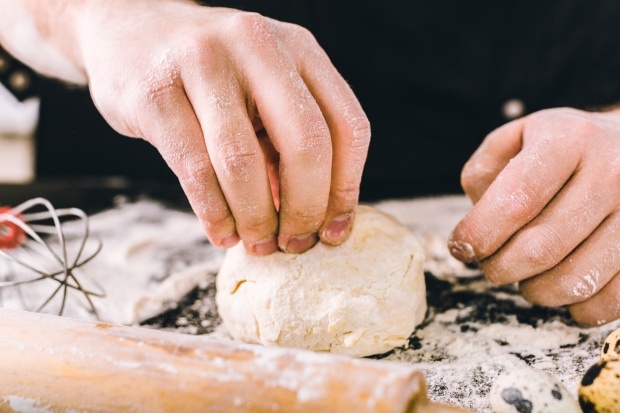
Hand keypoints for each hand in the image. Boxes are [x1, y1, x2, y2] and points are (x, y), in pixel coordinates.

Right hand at [74, 0, 369, 253]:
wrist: (128, 29)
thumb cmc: (210, 76)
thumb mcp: (263, 89)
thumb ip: (291, 140)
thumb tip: (318, 219)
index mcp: (298, 46)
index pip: (347, 125)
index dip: (346, 190)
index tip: (333, 233)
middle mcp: (256, 44)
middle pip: (306, 143)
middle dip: (305, 209)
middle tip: (295, 244)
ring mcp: (201, 62)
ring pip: (244, 162)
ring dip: (256, 218)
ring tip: (257, 243)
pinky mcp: (155, 91)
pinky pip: (195, 169)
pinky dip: (214, 213)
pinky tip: (222, 233)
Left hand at [449, 107, 619, 325]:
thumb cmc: (561, 148)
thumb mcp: (517, 137)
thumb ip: (484, 172)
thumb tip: (472, 230)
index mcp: (569, 140)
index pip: (515, 201)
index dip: (479, 234)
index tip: (461, 247)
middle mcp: (611, 173)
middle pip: (540, 248)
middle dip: (500, 268)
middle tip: (490, 265)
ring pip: (574, 281)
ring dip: (534, 290)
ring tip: (525, 275)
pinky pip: (611, 300)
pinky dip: (576, 308)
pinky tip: (561, 287)